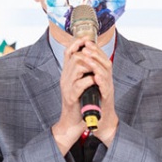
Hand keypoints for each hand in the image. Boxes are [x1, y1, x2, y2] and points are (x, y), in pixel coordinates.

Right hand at [51, 38, 118, 153]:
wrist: (73, 122)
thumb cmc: (79, 103)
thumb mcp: (79, 83)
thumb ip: (83, 72)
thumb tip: (91, 58)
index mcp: (67, 73)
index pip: (68, 52)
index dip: (76, 43)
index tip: (86, 39)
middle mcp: (65, 78)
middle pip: (75, 57)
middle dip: (88, 56)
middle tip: (96, 61)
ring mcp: (67, 87)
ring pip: (77, 67)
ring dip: (90, 67)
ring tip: (96, 72)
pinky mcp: (71, 96)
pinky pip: (80, 83)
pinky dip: (90, 81)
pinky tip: (95, 82)